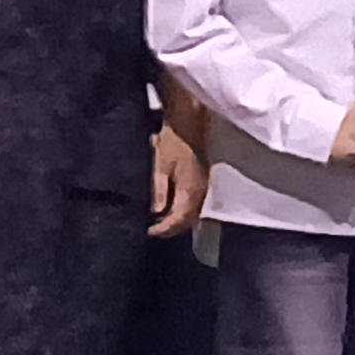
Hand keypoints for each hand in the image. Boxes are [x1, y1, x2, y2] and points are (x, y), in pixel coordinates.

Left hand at [150, 121, 208, 237]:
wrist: (189, 123)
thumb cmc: (173, 141)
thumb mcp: (161, 165)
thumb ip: (161, 191)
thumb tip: (157, 213)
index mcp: (190, 189)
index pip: (179, 218)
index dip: (165, 229)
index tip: (150, 232)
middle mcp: (200, 192)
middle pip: (188, 220)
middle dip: (171, 229)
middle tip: (154, 231)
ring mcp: (204, 187)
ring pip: (192, 214)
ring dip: (178, 221)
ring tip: (161, 224)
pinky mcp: (203, 182)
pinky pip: (195, 204)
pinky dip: (183, 212)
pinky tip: (172, 210)